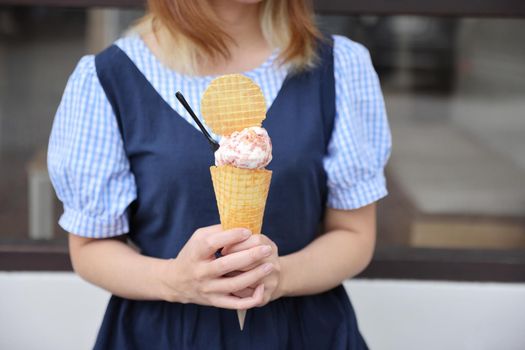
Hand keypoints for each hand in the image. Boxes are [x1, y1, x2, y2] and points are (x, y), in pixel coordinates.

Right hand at [160, 225, 274, 309]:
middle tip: (266, 249)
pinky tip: (261, 287)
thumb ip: (218, 231)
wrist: (176, 282)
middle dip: (249, 256)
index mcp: (196, 253)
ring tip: (269, 266)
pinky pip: (235, 304)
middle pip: (226, 265)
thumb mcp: (198, 238)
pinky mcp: (214, 301)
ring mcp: (208, 289)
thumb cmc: (192, 254)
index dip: (231, 236)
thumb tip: (241, 225)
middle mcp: (201, 272)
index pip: (213, 243)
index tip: (248, 231)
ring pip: (233, 284)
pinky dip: (250, 299)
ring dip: (254, 275)